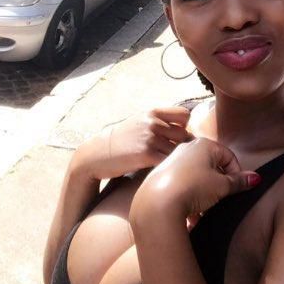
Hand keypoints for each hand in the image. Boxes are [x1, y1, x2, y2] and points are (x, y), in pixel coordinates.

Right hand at [76, 106, 193, 180]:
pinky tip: (162, 170)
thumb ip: (158, 121)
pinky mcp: (147, 154)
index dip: (185, 127)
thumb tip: (184, 128)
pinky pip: (169, 161)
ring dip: (176, 158)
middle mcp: (153, 123)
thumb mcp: (138, 122)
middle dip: (182, 145)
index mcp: (153, 112)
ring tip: (168, 165)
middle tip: (175, 155)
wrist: (97, 154)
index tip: (178, 137)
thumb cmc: (121, 140)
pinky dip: (169, 166)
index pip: (184, 115)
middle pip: (184, 134)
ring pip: (178, 149)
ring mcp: (150, 138)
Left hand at [133, 137, 260, 220]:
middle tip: (221, 199)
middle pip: (212, 166)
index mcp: (203, 145)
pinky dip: (189, 197)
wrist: (158, 202)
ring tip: (205, 210)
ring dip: (205, 193)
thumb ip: (239, 182)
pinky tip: (190, 213)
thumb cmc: (194, 188)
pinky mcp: (162, 176)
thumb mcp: (221, 186)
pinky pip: (183, 185)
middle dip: (219, 185)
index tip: (237, 188)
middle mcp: (187, 148)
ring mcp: (173, 161)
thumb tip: (256, 178)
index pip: (228, 156)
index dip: (236, 173)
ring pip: (197, 177)